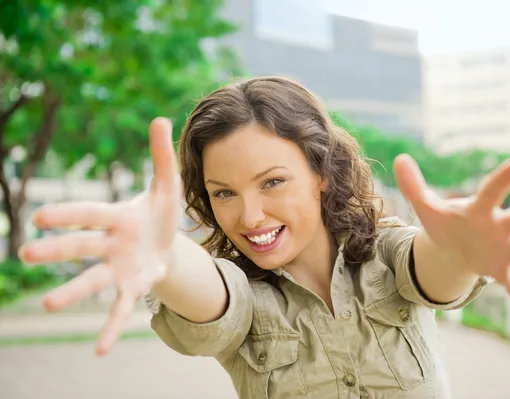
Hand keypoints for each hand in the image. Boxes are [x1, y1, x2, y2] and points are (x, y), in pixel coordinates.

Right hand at [18, 117, 180, 354]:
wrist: (167, 242)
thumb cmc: (160, 212)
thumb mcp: (167, 185)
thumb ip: (161, 155)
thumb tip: (160, 117)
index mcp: (118, 217)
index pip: (91, 213)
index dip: (69, 215)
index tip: (40, 217)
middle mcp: (111, 244)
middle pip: (82, 247)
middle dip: (57, 250)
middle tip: (25, 252)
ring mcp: (118, 268)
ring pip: (92, 281)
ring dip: (72, 292)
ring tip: (49, 305)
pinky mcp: (131, 288)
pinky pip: (118, 309)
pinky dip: (110, 328)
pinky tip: (100, 350)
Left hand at [393, 154, 509, 325]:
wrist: (453, 245)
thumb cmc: (445, 222)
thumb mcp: (426, 208)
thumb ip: (413, 186)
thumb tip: (399, 159)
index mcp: (479, 209)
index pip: (492, 191)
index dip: (503, 180)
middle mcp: (499, 227)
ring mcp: (505, 250)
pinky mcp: (502, 271)